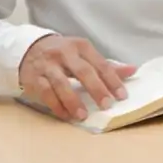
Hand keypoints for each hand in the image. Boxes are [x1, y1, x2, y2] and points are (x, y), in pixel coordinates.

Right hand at [19, 35, 135, 120]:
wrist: (29, 49)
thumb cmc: (64, 54)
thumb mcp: (84, 54)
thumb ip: (107, 65)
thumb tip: (133, 70)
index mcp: (81, 46)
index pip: (100, 63)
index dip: (112, 80)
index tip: (122, 96)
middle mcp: (64, 53)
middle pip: (83, 72)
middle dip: (96, 89)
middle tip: (106, 105)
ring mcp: (48, 66)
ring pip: (61, 83)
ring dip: (73, 101)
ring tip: (83, 115)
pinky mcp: (34, 78)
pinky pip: (45, 93)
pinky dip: (56, 105)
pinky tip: (65, 115)